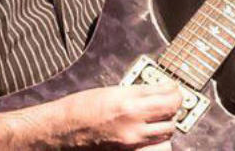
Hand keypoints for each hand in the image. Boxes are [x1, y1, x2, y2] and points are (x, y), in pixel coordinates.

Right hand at [52, 83, 181, 149]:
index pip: (166, 94)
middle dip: (172, 106)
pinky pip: (154, 146)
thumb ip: (135, 93)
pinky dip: (156, 140)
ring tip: (158, 118)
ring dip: (166, 124)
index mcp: (128, 101)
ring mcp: (132, 141)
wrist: (61, 131)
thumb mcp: (110, 92)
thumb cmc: (78, 109)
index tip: (173, 89)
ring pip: (167, 132)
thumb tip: (155, 91)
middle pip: (171, 113)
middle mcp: (133, 122)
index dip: (173, 91)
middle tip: (168, 101)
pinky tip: (150, 134)